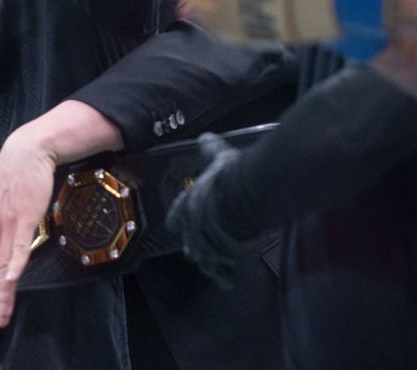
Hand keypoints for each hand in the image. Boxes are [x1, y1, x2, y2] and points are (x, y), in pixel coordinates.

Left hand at [165, 133, 243, 287]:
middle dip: (193, 245)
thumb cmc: (228, 176)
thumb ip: (211, 150)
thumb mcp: (219, 158)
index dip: (177, 221)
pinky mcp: (224, 256)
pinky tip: (226, 280)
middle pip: (190, 241)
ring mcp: (207, 244)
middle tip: (194, 252)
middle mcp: (194, 227)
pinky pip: (221, 270)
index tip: (175, 226)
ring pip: (204, 259)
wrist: (241, 197)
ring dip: (207, 262)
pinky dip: (224, 275)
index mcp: (189, 205)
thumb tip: (205, 136)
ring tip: (211, 267)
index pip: (177, 216)